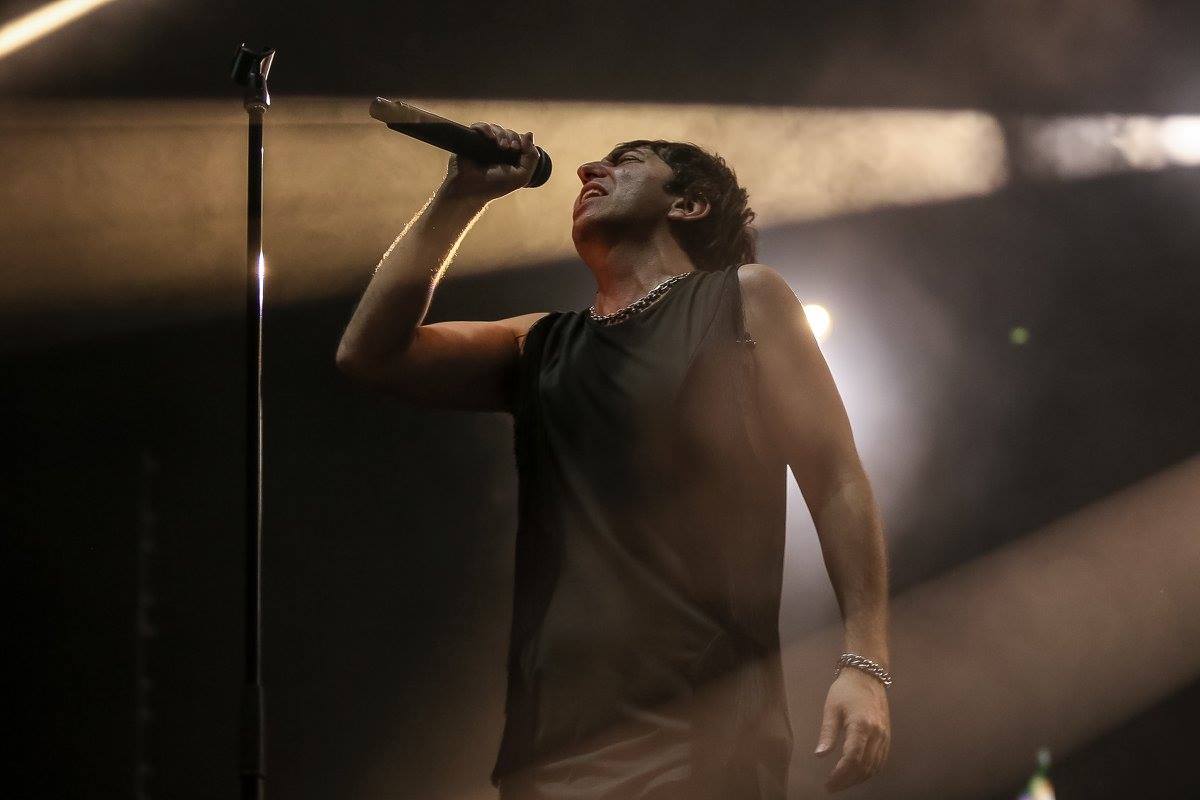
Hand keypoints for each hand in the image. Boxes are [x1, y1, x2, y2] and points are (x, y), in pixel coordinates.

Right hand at [440, 123, 538, 201]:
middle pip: (509, 132)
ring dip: (501, 133)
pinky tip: (489, 137)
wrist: (471, 189)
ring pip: (496, 128)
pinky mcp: (472, 140)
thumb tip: (529, 133)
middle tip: (509, 148)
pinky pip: (479, 126)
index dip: (521, 140)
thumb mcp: (521, 176)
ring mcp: (484, 144)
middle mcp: (498, 149)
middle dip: (512, 137)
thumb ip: (532, 158)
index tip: (517, 149)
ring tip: (500, 145)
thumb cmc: (495, 186)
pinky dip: (485, 128)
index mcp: (511, 157)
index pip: (520, 140)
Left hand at [814, 667, 890, 791]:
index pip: (852, 759)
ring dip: (858, 779)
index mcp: (861, 726)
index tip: (828, 784)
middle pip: (864, 767)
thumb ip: (827, 733)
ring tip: (842, 783)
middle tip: (832, 787)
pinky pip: (881, 761)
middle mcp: (877, 733)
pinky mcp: (887, 736)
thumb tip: (820, 755)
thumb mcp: (831, 709)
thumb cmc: (845, 690)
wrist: (867, 676)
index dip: (840, 775)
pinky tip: (857, 774)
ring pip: (874, 767)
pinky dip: (869, 771)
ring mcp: (884, 736)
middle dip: (847, 780)